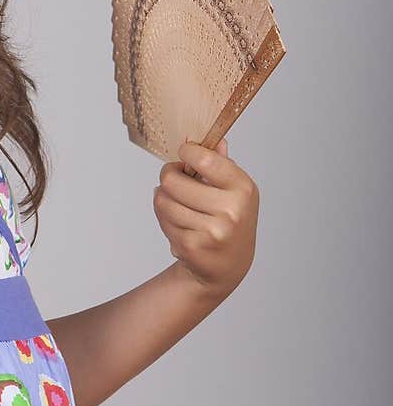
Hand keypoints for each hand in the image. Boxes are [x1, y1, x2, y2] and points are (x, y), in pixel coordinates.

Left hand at [152, 136, 259, 299]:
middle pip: (173, 181)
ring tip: (176, 203)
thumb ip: (222, 163)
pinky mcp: (192, 247)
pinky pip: (163, 221)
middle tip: (173, 179)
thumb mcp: (234, 190)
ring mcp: (212, 231)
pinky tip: (178, 223)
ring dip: (163, 199)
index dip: (187, 152)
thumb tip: (216, 139)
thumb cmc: (229, 220)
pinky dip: (164, 219)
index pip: (206, 159)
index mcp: (242, 188)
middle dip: (168, 177)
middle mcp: (231, 210)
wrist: (228, 265)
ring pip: (162, 201)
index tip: (184, 153)